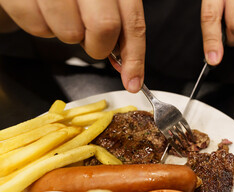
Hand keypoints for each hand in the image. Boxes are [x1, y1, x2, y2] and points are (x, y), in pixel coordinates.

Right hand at [0, 0, 145, 92]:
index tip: (133, 81)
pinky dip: (43, 28)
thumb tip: (129, 68)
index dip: (135, 57)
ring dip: (68, 34)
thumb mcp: (102, 5)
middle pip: (105, 27)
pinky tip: (45, 13)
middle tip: (88, 39)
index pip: (133, 22)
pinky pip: (39, 29)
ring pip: (70, 32)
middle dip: (98, 45)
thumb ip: (119, 30)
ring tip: (63, 17)